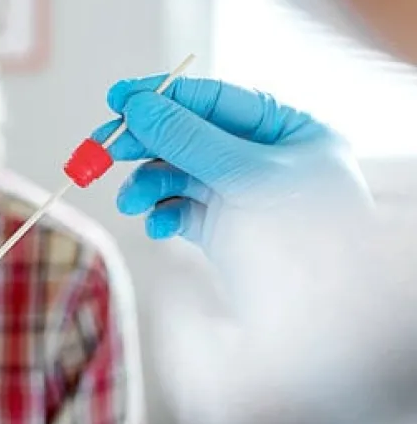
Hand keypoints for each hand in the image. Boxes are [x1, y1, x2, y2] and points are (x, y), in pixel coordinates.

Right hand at [91, 74, 371, 244]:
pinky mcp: (226, 232)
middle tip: (100, 151)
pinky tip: (158, 226)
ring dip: (147, 183)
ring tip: (130, 202)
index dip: (164, 97)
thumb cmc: (305, 243)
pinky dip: (163, 214)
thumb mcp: (247, 177)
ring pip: (179, 174)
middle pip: (190, 136)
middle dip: (145, 144)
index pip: (215, 100)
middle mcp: (267, 161)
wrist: (323, 326)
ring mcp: (245, 197)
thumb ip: (188, 138)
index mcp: (290, 133)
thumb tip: (138, 106)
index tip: (117, 100)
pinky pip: (182, 210)